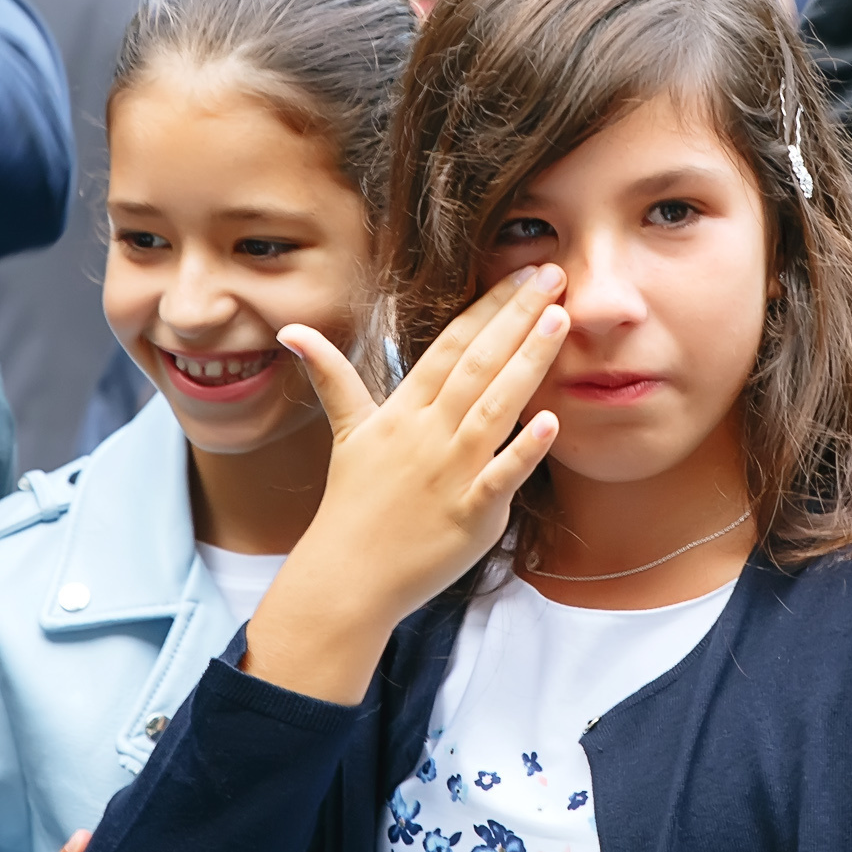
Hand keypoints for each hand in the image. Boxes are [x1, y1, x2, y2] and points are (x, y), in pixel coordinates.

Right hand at [245, 265, 569, 705]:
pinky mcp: (470, 514)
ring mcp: (450, 472)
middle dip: (517, 316)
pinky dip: (524, 451)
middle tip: (553, 275)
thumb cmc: (352, 503)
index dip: (488, 306)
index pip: (452, 345)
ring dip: (527, 362)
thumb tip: (292, 329)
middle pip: (478, 363)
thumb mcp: (345, 432)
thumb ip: (331, 376)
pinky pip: (501, 477)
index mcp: (405, 410)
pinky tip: (552, 421)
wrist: (348, 578)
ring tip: (560, 321)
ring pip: (494, 407)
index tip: (523, 274)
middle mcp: (429, 433)